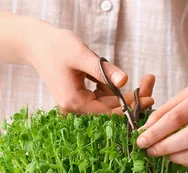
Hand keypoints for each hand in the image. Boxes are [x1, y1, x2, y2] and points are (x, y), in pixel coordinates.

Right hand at [26, 23, 154, 114]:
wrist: (36, 44)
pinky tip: (118, 81)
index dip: (129, 107)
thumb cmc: (56, 46)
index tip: (149, 99)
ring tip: (143, 86)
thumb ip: (103, 69)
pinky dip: (110, 92)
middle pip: (107, 111)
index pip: (107, 112)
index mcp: (74, 102)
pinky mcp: (76, 98)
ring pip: (104, 105)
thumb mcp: (82, 55)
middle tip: (151, 92)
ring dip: (121, 97)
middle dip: (129, 102)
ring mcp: (74, 105)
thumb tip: (125, 80)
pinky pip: (98, 99)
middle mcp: (73, 108)